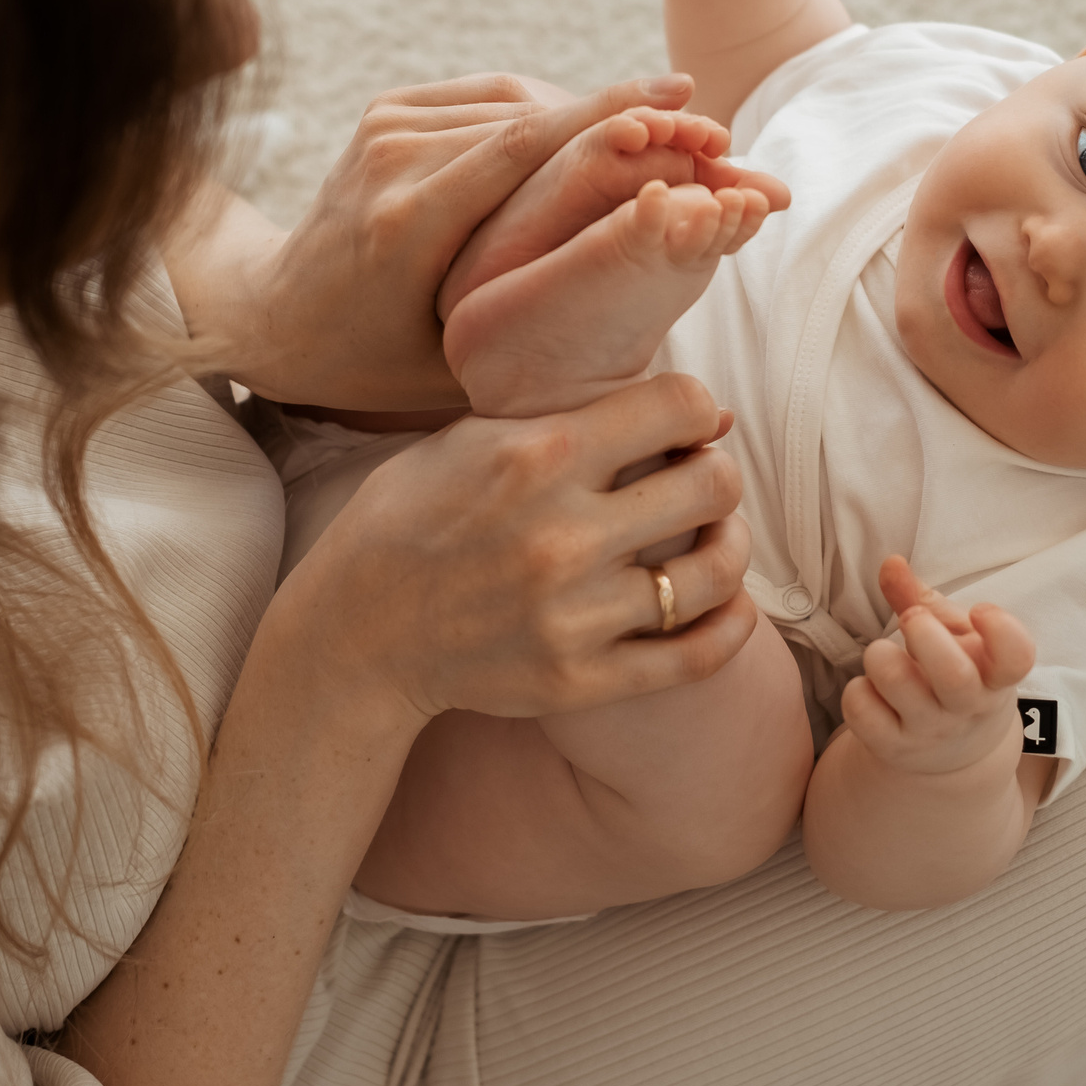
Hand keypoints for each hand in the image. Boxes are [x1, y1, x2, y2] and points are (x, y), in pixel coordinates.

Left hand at [166, 71, 701, 409]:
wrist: (272, 313)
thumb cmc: (369, 360)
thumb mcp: (458, 363)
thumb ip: (534, 324)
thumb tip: (647, 295)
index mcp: (407, 219)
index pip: (525, 144)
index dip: (610, 116)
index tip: (685, 104)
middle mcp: (393, 156)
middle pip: (532, 116)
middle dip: (624, 120)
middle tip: (702, 130)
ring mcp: (386, 124)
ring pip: (517, 101)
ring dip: (590, 118)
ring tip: (662, 140)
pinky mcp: (388, 110)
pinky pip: (489, 99)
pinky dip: (545, 114)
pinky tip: (593, 142)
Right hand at [266, 371, 760, 723]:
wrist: (353, 635)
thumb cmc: (412, 518)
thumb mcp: (470, 440)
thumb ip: (576, 416)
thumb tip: (713, 412)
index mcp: (536, 456)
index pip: (679, 405)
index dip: (697, 408)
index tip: (686, 424)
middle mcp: (561, 534)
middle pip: (713, 483)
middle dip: (716, 472)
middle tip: (698, 481)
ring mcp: (572, 615)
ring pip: (714, 570)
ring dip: (728, 545)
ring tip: (710, 537)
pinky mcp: (578, 680)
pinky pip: (695, 655)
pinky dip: (731, 624)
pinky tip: (728, 603)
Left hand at [840, 555, 1036, 776]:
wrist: (955, 754)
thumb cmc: (955, 673)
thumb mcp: (953, 638)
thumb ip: (923, 599)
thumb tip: (891, 562)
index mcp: (994, 676)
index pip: (1016, 658)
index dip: (1002, 629)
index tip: (981, 610)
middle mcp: (967, 707)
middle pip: (953, 676)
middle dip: (925, 635)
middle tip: (911, 618)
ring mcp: (930, 731)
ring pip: (900, 687)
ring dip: (881, 657)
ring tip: (880, 653)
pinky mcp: (894, 748)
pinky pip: (863, 714)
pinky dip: (856, 692)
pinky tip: (868, 688)